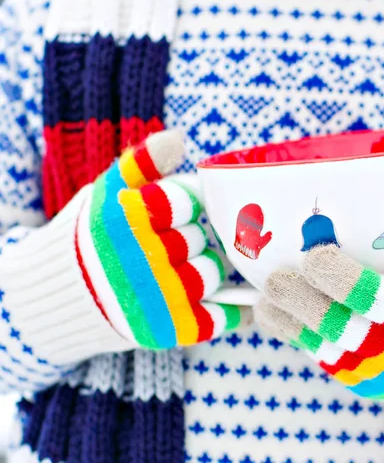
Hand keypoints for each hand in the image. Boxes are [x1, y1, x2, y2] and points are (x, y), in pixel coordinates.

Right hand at [76, 130, 245, 349]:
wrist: (57, 296)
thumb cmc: (90, 238)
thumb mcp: (105, 193)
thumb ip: (141, 164)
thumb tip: (176, 138)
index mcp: (128, 219)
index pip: (188, 202)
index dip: (186, 206)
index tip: (178, 212)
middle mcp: (142, 258)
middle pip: (200, 238)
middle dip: (191, 237)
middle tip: (175, 244)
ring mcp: (155, 297)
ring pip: (211, 272)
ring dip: (206, 269)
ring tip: (186, 269)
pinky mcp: (164, 329)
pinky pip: (216, 317)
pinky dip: (232, 311)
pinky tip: (240, 304)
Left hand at [255, 221, 383, 401]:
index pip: (379, 303)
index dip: (344, 281)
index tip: (314, 256)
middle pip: (341, 328)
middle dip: (303, 303)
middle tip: (275, 278)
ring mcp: (372, 371)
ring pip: (323, 347)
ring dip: (290, 322)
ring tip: (264, 299)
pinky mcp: (356, 379)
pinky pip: (320, 358)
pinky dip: (294, 336)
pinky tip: (272, 314)